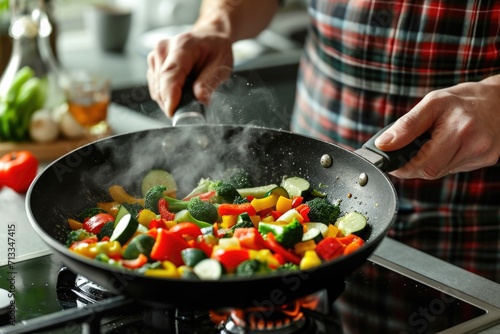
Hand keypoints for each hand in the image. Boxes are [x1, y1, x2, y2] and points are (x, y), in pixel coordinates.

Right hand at [147, 28, 232, 117]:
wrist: (208, 38)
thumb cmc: (215, 50)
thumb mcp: (221, 65)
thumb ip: (209, 82)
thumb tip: (200, 99)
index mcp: (182, 45)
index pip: (170, 73)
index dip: (170, 95)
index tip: (173, 112)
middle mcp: (164, 49)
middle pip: (160, 84)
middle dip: (173, 102)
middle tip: (191, 110)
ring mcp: (155, 57)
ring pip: (156, 89)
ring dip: (170, 101)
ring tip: (188, 97)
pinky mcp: (153, 66)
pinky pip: (156, 89)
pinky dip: (167, 97)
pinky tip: (180, 93)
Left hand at [375, 77, 499, 178]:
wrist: (498, 100)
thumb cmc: (461, 100)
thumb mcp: (431, 103)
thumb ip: (406, 125)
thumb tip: (383, 144)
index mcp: (459, 129)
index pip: (424, 164)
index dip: (403, 167)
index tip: (392, 163)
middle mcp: (475, 145)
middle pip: (432, 172)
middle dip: (413, 166)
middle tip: (407, 153)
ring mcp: (483, 155)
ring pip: (441, 172)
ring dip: (428, 163)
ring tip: (431, 144)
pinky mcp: (486, 160)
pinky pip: (454, 168)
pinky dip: (443, 161)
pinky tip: (447, 147)